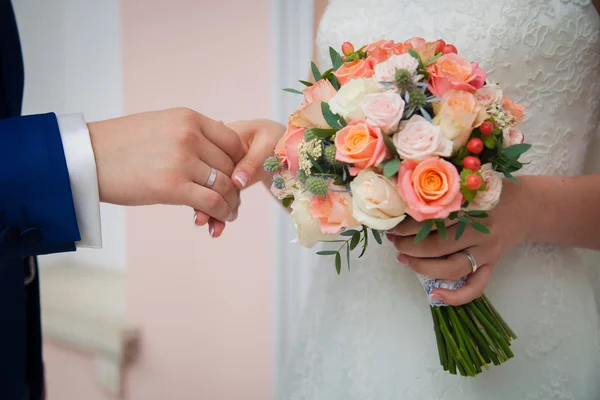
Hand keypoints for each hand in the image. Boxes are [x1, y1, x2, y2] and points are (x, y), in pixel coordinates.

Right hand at [88, 108, 244, 221]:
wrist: (88, 158)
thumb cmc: (122, 145)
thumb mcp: (161, 125)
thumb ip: (191, 132)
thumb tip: (220, 138)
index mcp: (189, 118)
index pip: (233, 141)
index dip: (238, 162)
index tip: (235, 177)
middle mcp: (190, 135)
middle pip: (231, 165)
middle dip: (235, 186)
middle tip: (234, 200)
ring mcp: (182, 160)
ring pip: (225, 186)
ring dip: (231, 203)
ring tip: (229, 212)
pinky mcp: (173, 186)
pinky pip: (212, 202)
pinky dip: (222, 213)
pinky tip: (222, 219)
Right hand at [194, 119, 285, 236]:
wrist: (280, 145)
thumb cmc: (275, 140)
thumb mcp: (267, 144)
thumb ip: (252, 161)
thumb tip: (237, 181)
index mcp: (219, 137)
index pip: (209, 160)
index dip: (206, 179)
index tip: (206, 198)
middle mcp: (214, 154)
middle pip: (206, 179)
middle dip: (202, 201)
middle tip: (200, 220)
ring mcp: (219, 170)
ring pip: (210, 192)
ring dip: (210, 212)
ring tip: (212, 229)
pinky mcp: (226, 182)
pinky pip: (219, 198)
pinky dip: (219, 213)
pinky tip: (216, 229)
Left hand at [387, 180, 527, 305]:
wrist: (530, 205)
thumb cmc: (492, 190)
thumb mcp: (470, 181)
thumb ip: (444, 190)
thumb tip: (404, 200)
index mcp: (471, 206)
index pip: (432, 218)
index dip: (406, 223)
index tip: (392, 222)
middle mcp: (480, 230)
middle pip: (437, 244)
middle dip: (407, 244)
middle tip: (393, 239)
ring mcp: (487, 251)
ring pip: (450, 267)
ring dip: (421, 266)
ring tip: (402, 257)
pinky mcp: (492, 265)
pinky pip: (475, 287)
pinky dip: (455, 296)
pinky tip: (434, 295)